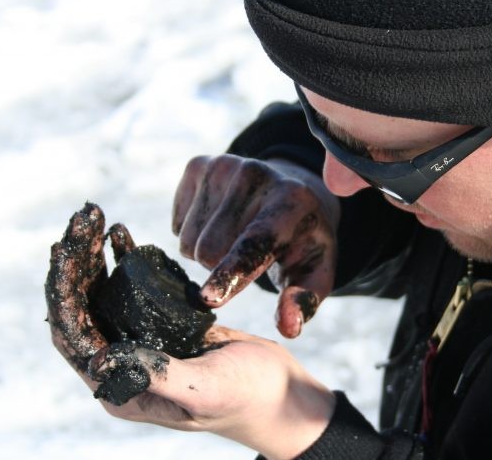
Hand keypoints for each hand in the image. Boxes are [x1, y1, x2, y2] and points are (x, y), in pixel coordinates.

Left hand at [46, 204, 334, 459]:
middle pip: (80, 308)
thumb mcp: (202, 388)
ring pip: (99, 295)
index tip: (67, 249)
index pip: (72, 333)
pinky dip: (121, 260)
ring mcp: (140, 342)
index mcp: (119, 387)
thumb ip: (154, 375)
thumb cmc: (246, 397)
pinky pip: (129, 289)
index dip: (63, 291)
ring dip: (92, 258)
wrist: (282, 394)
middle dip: (75, 264)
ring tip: (91, 219)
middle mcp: (121, 364)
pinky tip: (119, 234)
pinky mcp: (161, 324)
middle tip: (81, 220)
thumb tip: (98, 358)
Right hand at [172, 155, 339, 337]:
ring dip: (206, 252)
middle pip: (209, 250)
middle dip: (219, 267)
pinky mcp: (200, 164)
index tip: (208, 298)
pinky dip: (191, 231)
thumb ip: (303, 300)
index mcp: (291, 203)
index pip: (254, 245)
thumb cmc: (302, 244)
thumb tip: (289, 327)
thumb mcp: (315, 272)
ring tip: (234, 238)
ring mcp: (226, 165)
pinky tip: (219, 221)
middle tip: (245, 258)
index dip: (230, 273)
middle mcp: (258, 175)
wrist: (291, 194)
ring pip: (189, 241)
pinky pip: (177, 223)